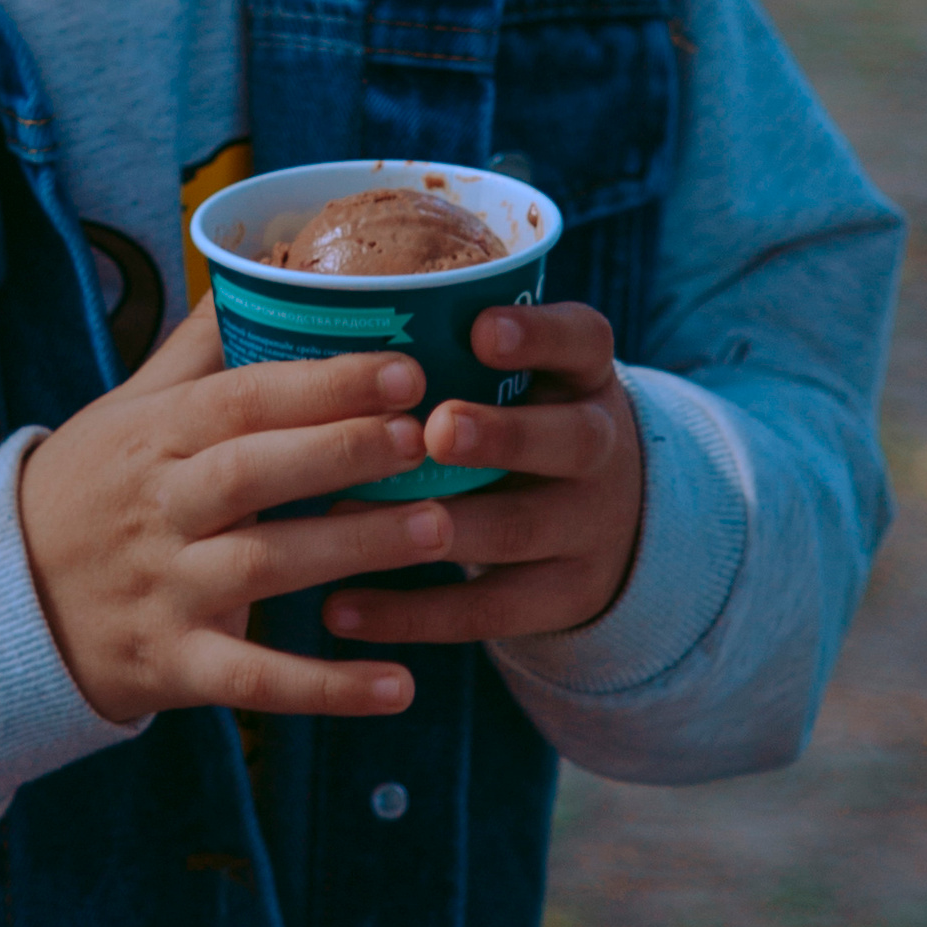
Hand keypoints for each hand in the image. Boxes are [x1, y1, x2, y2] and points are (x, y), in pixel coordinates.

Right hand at [17, 299, 448, 725]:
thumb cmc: (87, 491)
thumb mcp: (126, 411)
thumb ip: (198, 351)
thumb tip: (256, 267)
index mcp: (154, 437)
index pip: (242, 399)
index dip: (323, 384)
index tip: (405, 369)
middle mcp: (157, 509)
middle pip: (253, 472)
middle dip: (343, 450)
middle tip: (427, 438)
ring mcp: (163, 590)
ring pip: (263, 566)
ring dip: (352, 548)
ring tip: (439, 529)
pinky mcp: (171, 667)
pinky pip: (253, 680)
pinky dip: (325, 687)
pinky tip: (398, 686)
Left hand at [321, 303, 641, 650]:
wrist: (602, 519)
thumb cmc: (518, 421)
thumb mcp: (521, 378)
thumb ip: (453, 352)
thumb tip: (324, 314)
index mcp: (584, 376)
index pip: (583, 340)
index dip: (538, 335)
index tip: (482, 329)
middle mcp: (600, 447)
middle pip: (570, 440)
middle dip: (502, 436)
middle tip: (438, 429)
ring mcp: (589, 528)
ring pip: (519, 529)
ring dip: (436, 525)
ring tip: (350, 516)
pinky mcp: (563, 598)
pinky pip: (488, 610)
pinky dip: (410, 612)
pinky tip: (338, 608)